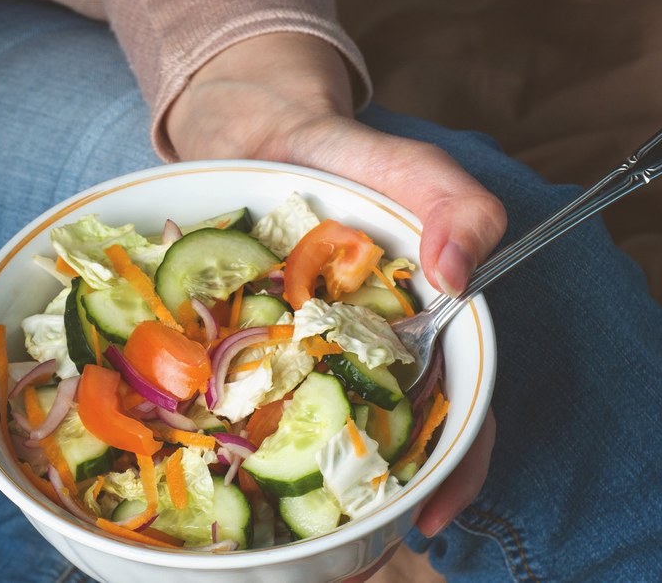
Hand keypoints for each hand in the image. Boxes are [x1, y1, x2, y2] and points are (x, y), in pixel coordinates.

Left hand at [166, 32, 503, 541]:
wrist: (239, 122)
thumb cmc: (323, 140)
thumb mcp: (391, 158)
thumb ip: (445, 197)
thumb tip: (458, 276)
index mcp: (411, 320)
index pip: (454, 405)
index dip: (453, 465)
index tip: (429, 518)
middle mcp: (353, 345)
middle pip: (379, 434)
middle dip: (370, 492)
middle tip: (341, 548)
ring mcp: (289, 347)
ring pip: (305, 426)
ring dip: (294, 472)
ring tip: (272, 521)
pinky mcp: (231, 339)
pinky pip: (234, 392)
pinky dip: (229, 425)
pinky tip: (203, 454)